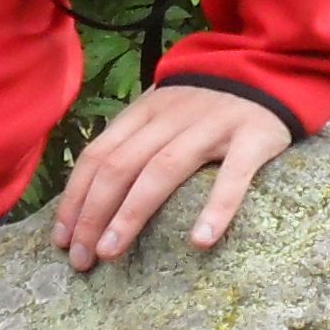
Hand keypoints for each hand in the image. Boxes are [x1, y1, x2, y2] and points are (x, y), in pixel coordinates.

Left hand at [52, 82, 293, 271]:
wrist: (268, 71)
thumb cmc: (206, 106)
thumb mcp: (162, 112)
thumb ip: (133, 142)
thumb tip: (89, 195)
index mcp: (144, 111)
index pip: (98, 155)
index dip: (75, 198)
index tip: (61, 240)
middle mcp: (172, 116)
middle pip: (121, 166)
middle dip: (93, 214)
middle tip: (81, 258)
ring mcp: (212, 125)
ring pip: (163, 169)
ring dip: (131, 214)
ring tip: (110, 252)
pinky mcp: (253, 138)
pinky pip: (233, 176)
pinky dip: (216, 208)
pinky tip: (199, 241)